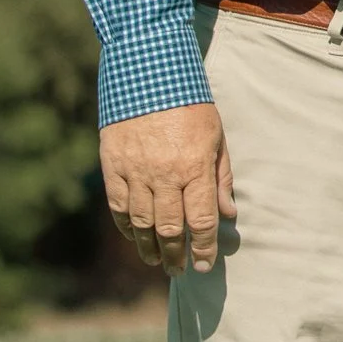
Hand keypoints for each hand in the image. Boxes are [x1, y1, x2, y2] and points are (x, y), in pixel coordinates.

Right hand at [99, 101, 234, 276]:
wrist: (148, 71)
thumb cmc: (190, 103)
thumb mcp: (216, 135)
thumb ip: (221, 177)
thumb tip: (229, 214)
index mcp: (194, 166)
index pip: (200, 221)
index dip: (203, 248)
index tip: (204, 265)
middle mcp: (164, 174)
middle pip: (169, 229)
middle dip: (176, 255)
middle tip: (179, 270)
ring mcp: (135, 171)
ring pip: (142, 224)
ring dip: (149, 248)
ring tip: (157, 261)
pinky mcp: (113, 165)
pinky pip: (119, 207)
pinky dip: (127, 226)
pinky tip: (135, 236)